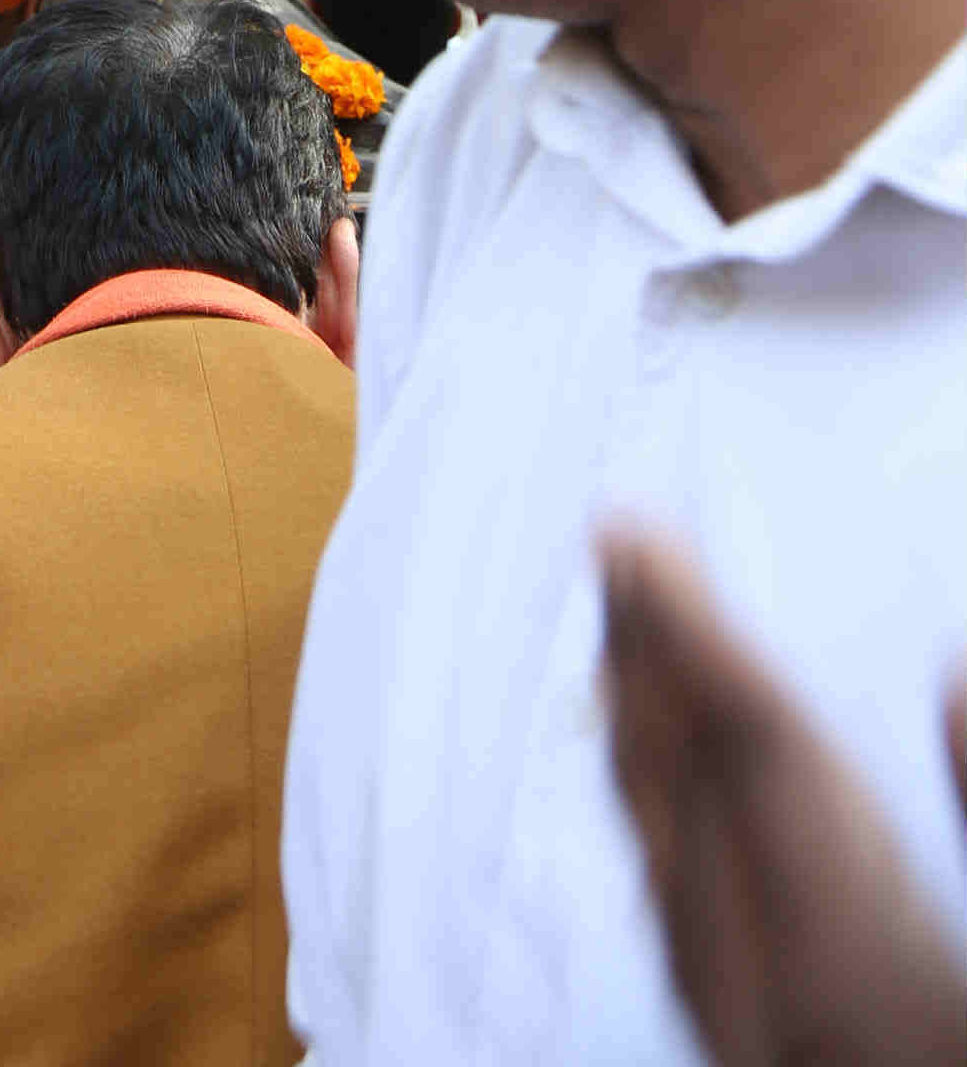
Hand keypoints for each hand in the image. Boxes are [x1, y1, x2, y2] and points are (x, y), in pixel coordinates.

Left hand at [600, 527, 966, 1066]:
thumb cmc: (963, 1053)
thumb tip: (957, 677)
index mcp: (852, 967)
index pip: (756, 764)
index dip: (692, 637)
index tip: (630, 536)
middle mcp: (769, 1004)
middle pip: (686, 797)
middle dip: (647, 658)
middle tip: (618, 539)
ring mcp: (745, 1041)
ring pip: (663, 859)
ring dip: (642, 728)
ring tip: (628, 622)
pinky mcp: (750, 1061)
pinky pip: (675, 920)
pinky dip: (659, 816)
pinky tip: (658, 777)